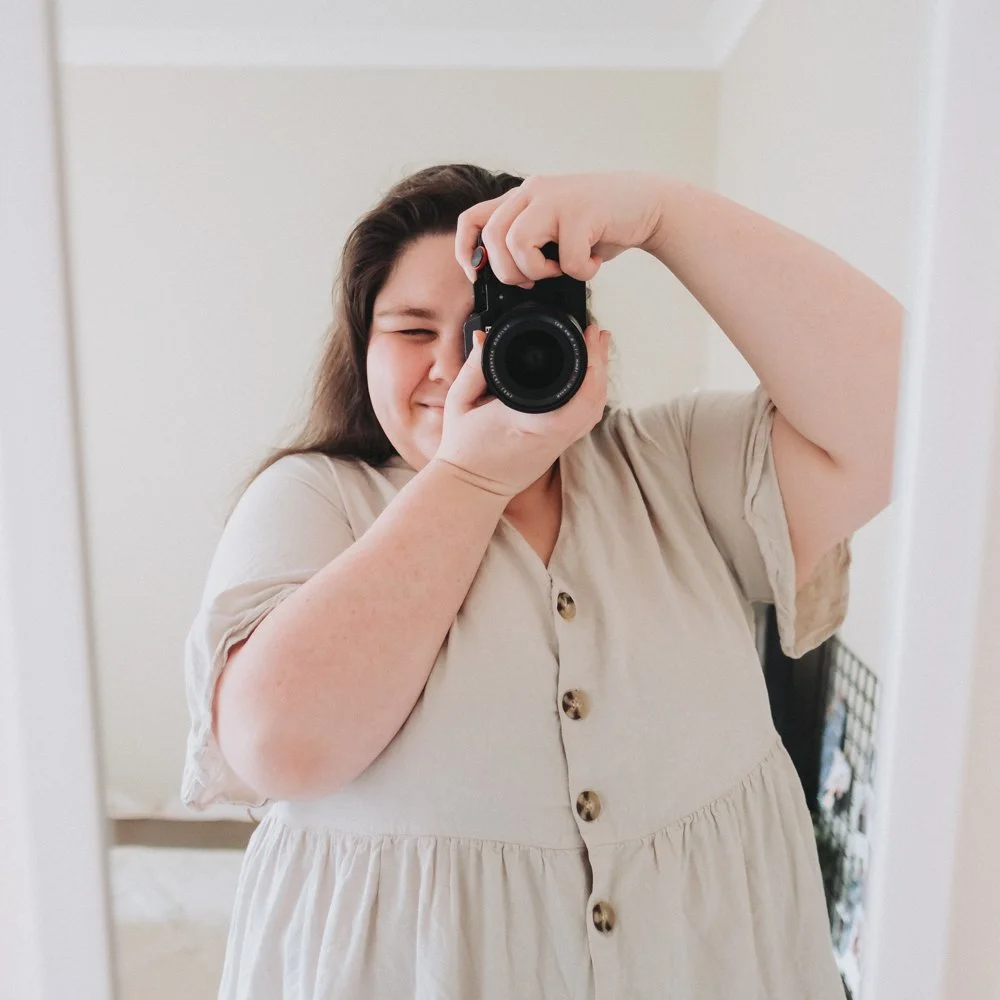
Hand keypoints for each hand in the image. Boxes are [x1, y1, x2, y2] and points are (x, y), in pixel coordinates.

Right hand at [432, 323, 612, 498]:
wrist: (470, 489)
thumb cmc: (463, 449)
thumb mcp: (459, 401)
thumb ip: (474, 367)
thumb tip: (485, 337)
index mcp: (530, 420)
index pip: (577, 391)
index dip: (591, 360)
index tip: (588, 333)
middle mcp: (552, 434)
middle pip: (595, 397)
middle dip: (601, 361)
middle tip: (598, 333)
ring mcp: (558, 445)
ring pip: (595, 411)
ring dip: (601, 379)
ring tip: (598, 351)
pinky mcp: (557, 450)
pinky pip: (586, 422)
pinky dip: (593, 398)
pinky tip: (590, 380)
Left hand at [454, 172, 666, 287]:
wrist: (647, 204)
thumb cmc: (599, 225)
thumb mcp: (554, 231)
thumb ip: (529, 244)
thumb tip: (504, 280)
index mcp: (521, 198)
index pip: (471, 220)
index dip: (467, 253)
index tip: (480, 278)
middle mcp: (532, 191)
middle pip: (492, 238)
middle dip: (509, 272)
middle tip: (534, 280)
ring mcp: (556, 198)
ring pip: (517, 244)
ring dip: (538, 270)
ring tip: (562, 269)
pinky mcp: (581, 210)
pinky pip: (566, 257)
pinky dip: (580, 271)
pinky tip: (592, 263)